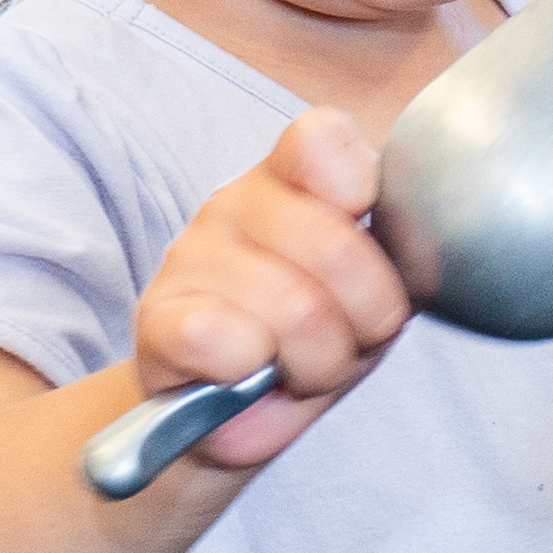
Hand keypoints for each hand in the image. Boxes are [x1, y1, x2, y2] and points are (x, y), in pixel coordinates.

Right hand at [129, 108, 405, 473]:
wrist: (234, 414)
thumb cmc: (316, 339)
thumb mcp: (378, 286)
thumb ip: (395, 238)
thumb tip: (385, 211)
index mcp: (292, 179)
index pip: (321, 138)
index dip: (358, 188)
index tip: (365, 229)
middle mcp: (234, 205)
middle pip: (335, 246)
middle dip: (367, 318)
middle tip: (348, 336)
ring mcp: (189, 258)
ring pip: (296, 309)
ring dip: (318, 360)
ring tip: (298, 362)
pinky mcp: (156, 321)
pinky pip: (219, 338)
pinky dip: (248, 368)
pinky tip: (244, 371)